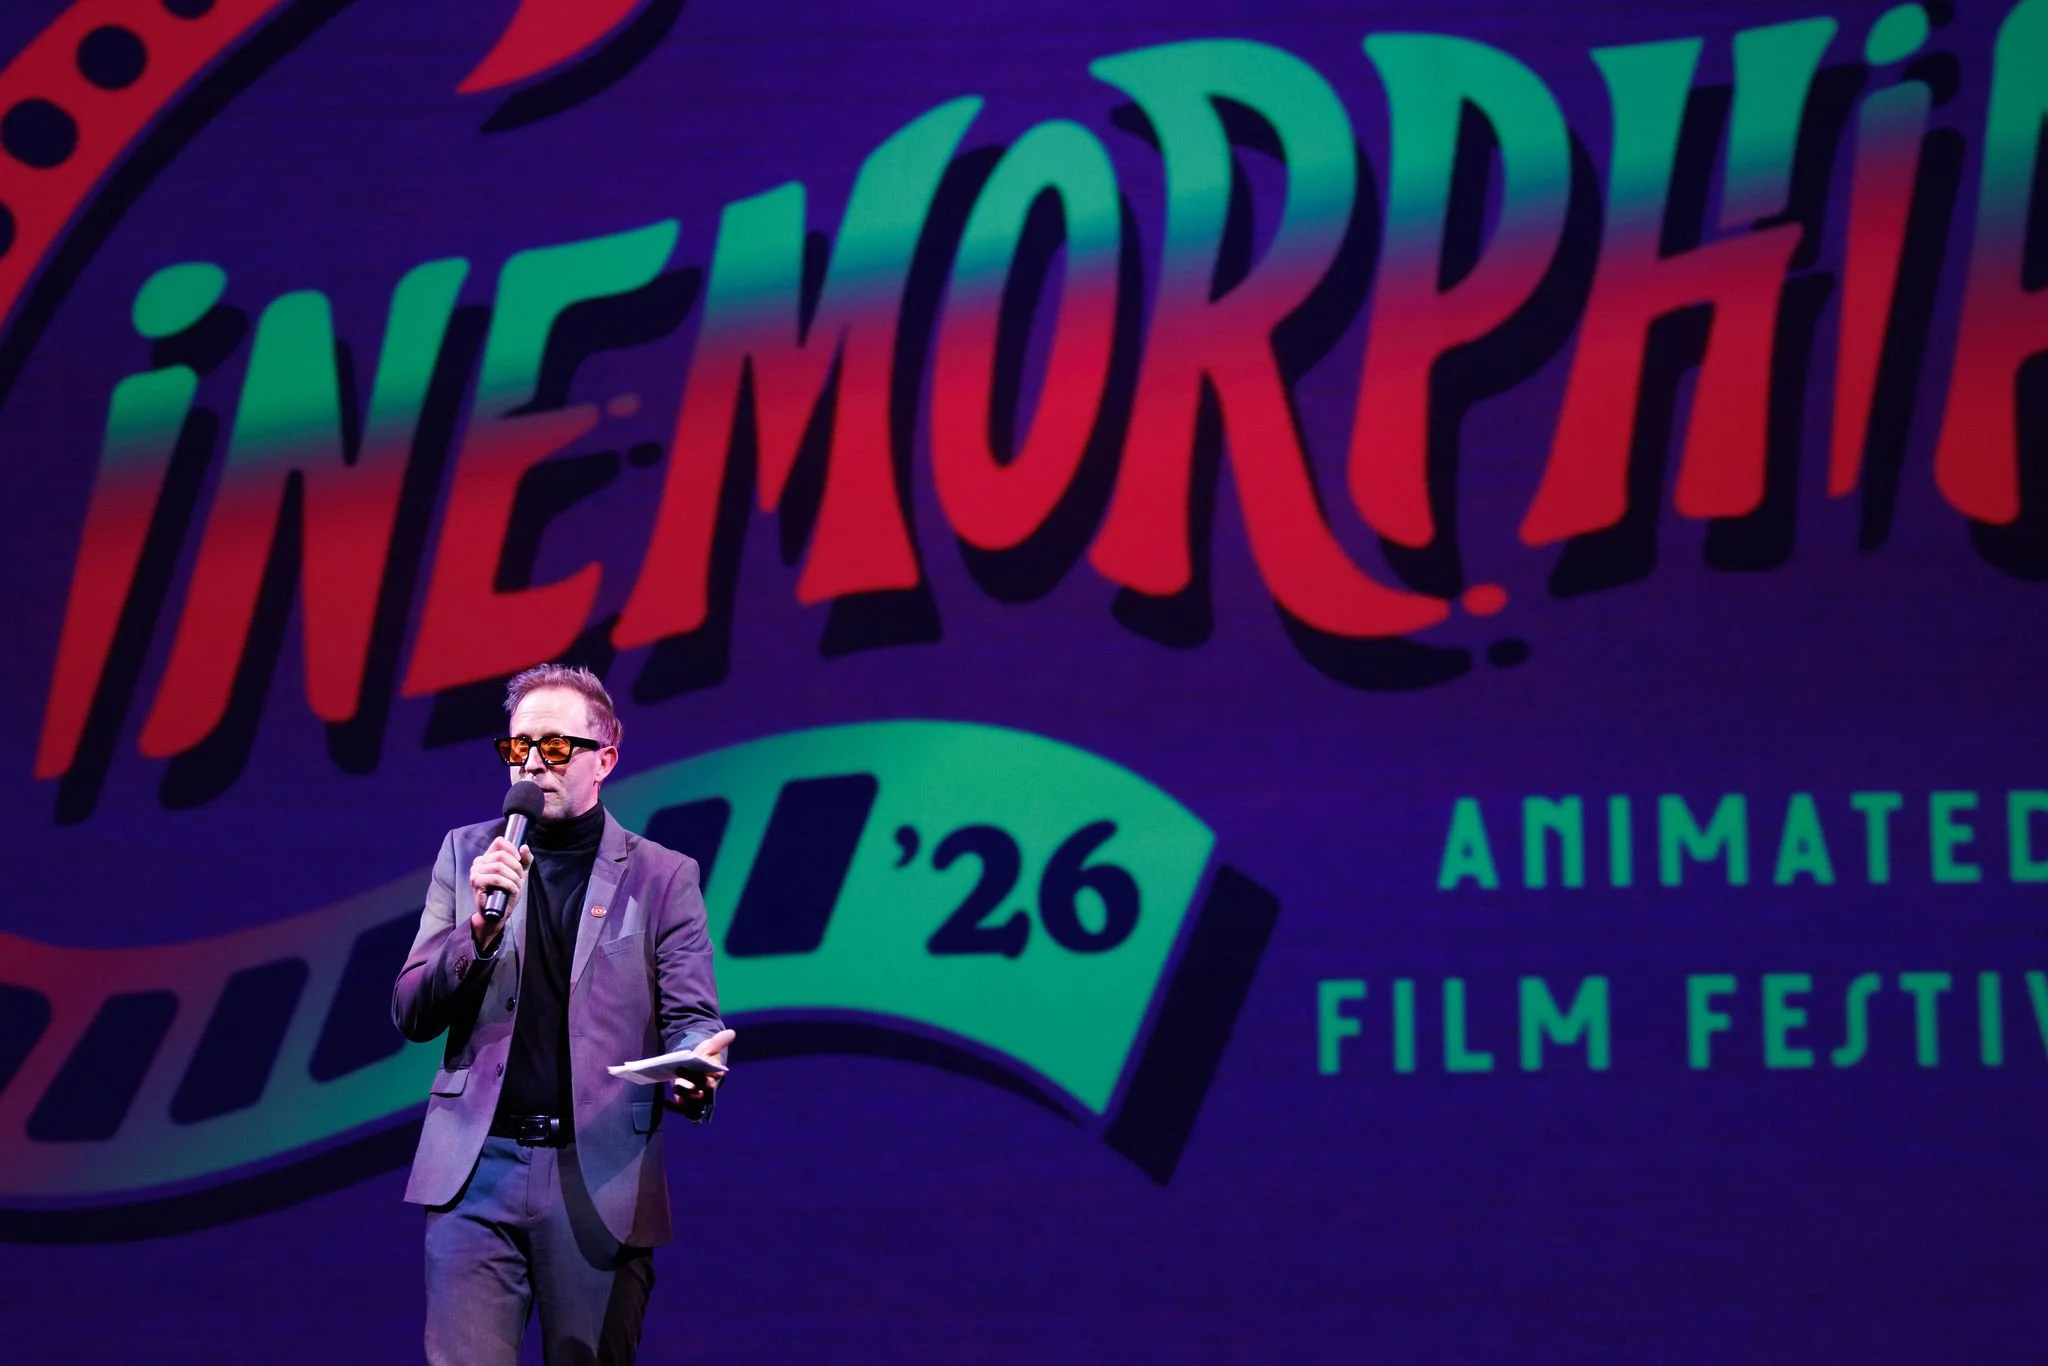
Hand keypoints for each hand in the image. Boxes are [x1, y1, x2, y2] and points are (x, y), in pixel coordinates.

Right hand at [467, 836, 530, 950]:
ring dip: (513, 877)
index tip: (519, 860)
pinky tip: (512, 890)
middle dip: (516, 867)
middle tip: (520, 878)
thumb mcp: (519, 873)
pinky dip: (509, 884)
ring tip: (516, 886)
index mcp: (487, 857)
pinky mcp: (476, 883)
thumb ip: (524, 860)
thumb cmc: (507, 892)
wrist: (498, 912)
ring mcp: (475, 872)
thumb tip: (524, 847)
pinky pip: (496, 879)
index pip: (499, 842)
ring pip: (499, 867)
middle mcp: (478, 862)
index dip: (512, 849)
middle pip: (501, 855)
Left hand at [667, 1028, 735, 1110]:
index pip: (713, 1079)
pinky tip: (665, 1101)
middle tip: (680, 1068)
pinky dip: (674, 1108)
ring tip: (675, 1086)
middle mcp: (706, 1090)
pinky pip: (681, 1110)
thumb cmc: (703, 1059)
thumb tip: (731, 1032)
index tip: (707, 1070)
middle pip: (703, 1089)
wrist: (695, 1069)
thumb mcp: (709, 1048)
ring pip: (693, 1102)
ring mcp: (696, 1099)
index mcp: (713, 1078)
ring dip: (685, 1095)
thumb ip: (719, 1041)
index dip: (710, 1076)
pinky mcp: (685, 1104)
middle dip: (693, 1079)